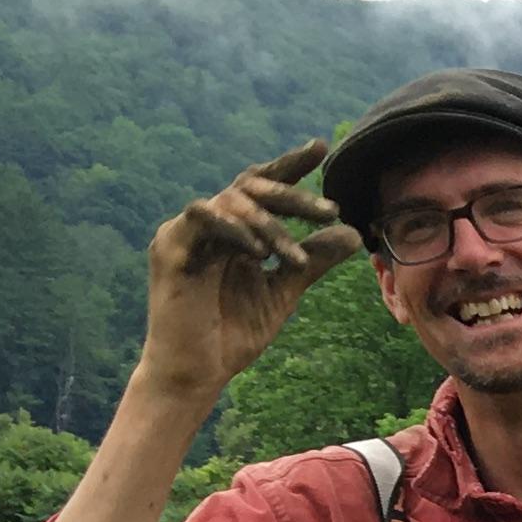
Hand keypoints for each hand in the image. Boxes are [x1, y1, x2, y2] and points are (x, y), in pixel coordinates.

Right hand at [132, 140, 363, 405]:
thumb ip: (312, 259)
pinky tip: (256, 250)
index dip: (288, 166)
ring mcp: (185, 232)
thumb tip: (351, 231)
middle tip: (327, 210)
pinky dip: (233, 229)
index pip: (262, 186)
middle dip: (291, 196)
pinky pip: (202, 219)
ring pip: (231, 202)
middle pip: (250, 187)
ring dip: (269, 226)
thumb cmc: (233, 333)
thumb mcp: (284, 290)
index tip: (319, 148)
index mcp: (233, 229)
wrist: (199, 373)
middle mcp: (208, 223)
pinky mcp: (169, 246)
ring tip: (292, 257)